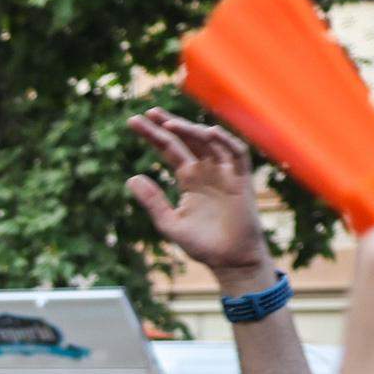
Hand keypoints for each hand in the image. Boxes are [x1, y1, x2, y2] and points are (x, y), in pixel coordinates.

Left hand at [127, 110, 277, 283]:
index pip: (169, 149)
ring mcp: (225, 172)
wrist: (230, 260)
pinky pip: (237, 154)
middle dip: (168, 124)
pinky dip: (225, 142)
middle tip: (148, 113)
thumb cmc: (201, 244)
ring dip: (191, 130)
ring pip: (209, 142)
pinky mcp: (242, 180)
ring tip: (168, 123)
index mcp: (188, 178)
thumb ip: (152, 201)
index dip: (153, 135)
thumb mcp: (169, 222)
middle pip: (186, 139)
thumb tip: (131, 178)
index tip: (133, 121)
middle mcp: (206, 170)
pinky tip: (209, 133)